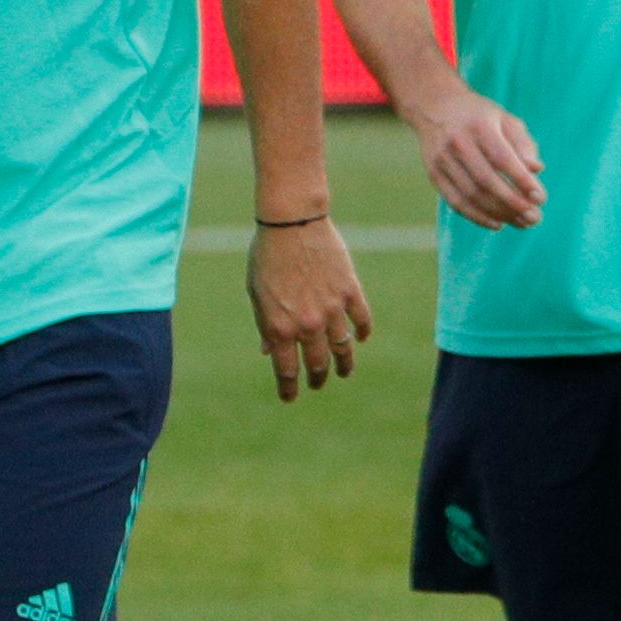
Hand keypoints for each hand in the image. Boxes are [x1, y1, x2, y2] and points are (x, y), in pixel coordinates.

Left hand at [249, 217, 370, 401]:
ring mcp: (331, 309)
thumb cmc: (267, 256)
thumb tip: (269, 352)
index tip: (290, 397)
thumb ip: (265, 326)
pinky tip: (361, 338)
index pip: (287, 370)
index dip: (289, 388)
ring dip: (344, 365)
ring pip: (344, 348)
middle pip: (318, 364)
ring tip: (344, 372)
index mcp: (279, 327)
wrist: (291, 222)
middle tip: (317, 384)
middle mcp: (307, 325)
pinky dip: (363, 332)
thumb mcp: (256, 294)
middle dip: (317, 379)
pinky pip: (362, 320)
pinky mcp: (350, 291)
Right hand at [406, 82, 543, 228]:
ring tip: (521, 223)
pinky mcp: (434, 174)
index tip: (541, 198)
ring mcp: (443, 160)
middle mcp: (458, 143)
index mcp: (480, 126)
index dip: (522, 181)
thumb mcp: (504, 119)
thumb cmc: (479, 116)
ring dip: (499, 214)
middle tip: (535, 218)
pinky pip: (456, 202)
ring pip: (472, 195)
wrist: (434, 106)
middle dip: (513, 203)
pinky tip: (497, 224)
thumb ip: (523, 143)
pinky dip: (477, 217)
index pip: (503, 159)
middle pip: (487, 181)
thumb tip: (537, 169)